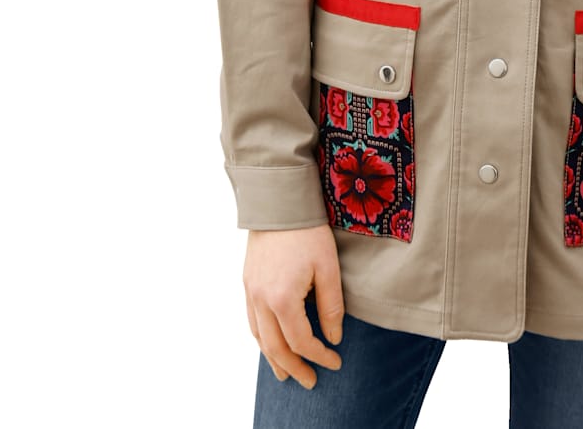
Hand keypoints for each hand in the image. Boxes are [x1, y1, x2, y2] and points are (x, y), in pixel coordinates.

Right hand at [244, 224, 345, 388]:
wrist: (279, 201)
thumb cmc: (308, 231)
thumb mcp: (328, 267)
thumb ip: (331, 306)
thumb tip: (334, 338)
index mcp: (283, 299)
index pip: (302, 341)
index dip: (319, 355)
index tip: (335, 361)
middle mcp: (261, 301)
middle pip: (276, 348)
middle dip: (295, 367)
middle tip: (311, 381)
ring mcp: (250, 292)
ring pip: (259, 338)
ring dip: (273, 359)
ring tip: (286, 374)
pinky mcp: (247, 283)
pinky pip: (251, 321)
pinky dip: (262, 339)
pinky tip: (270, 344)